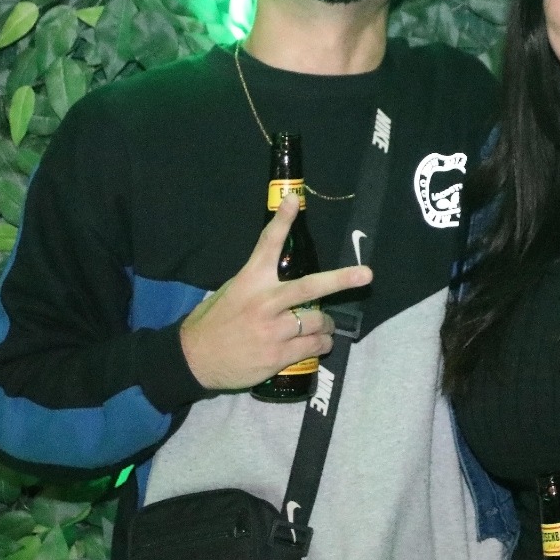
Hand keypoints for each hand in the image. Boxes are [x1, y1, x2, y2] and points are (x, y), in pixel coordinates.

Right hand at [178, 197, 371, 391]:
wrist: (194, 360)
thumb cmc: (214, 323)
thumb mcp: (231, 292)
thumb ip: (258, 284)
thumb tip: (284, 281)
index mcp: (250, 281)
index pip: (267, 244)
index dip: (282, 221)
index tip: (295, 200)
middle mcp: (265, 302)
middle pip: (310, 287)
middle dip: (342, 280)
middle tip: (366, 274)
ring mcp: (273, 330)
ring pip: (318, 321)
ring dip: (327, 325)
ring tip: (325, 327)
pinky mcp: (278, 355)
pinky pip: (313, 347)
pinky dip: (321, 345)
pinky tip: (320, 344)